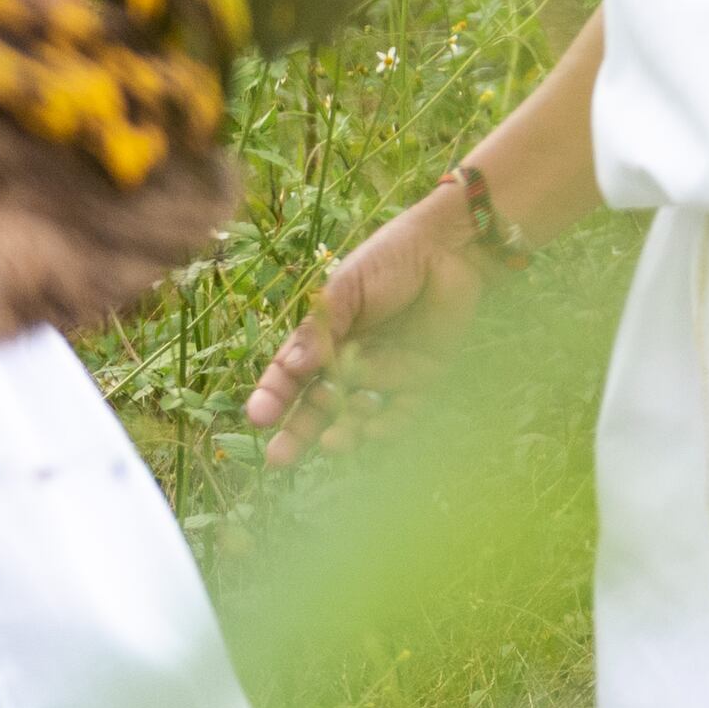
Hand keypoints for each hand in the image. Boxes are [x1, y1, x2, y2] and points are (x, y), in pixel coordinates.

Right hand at [246, 191, 496, 465]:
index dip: (273, 397)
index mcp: (324, 339)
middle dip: (298, 433)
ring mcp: (386, 372)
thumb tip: (291, 369)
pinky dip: (388, 426)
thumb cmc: (390, 260)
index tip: (258, 418)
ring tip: (332, 442)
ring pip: (357, 415)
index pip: (291, 376)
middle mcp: (351, 361)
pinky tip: (373, 431)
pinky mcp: (423, 377)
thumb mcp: (347, 290)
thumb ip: (321, 330)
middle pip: (319, 406)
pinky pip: (402, 412)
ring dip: (343, 433)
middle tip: (279, 459)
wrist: (450, 248)